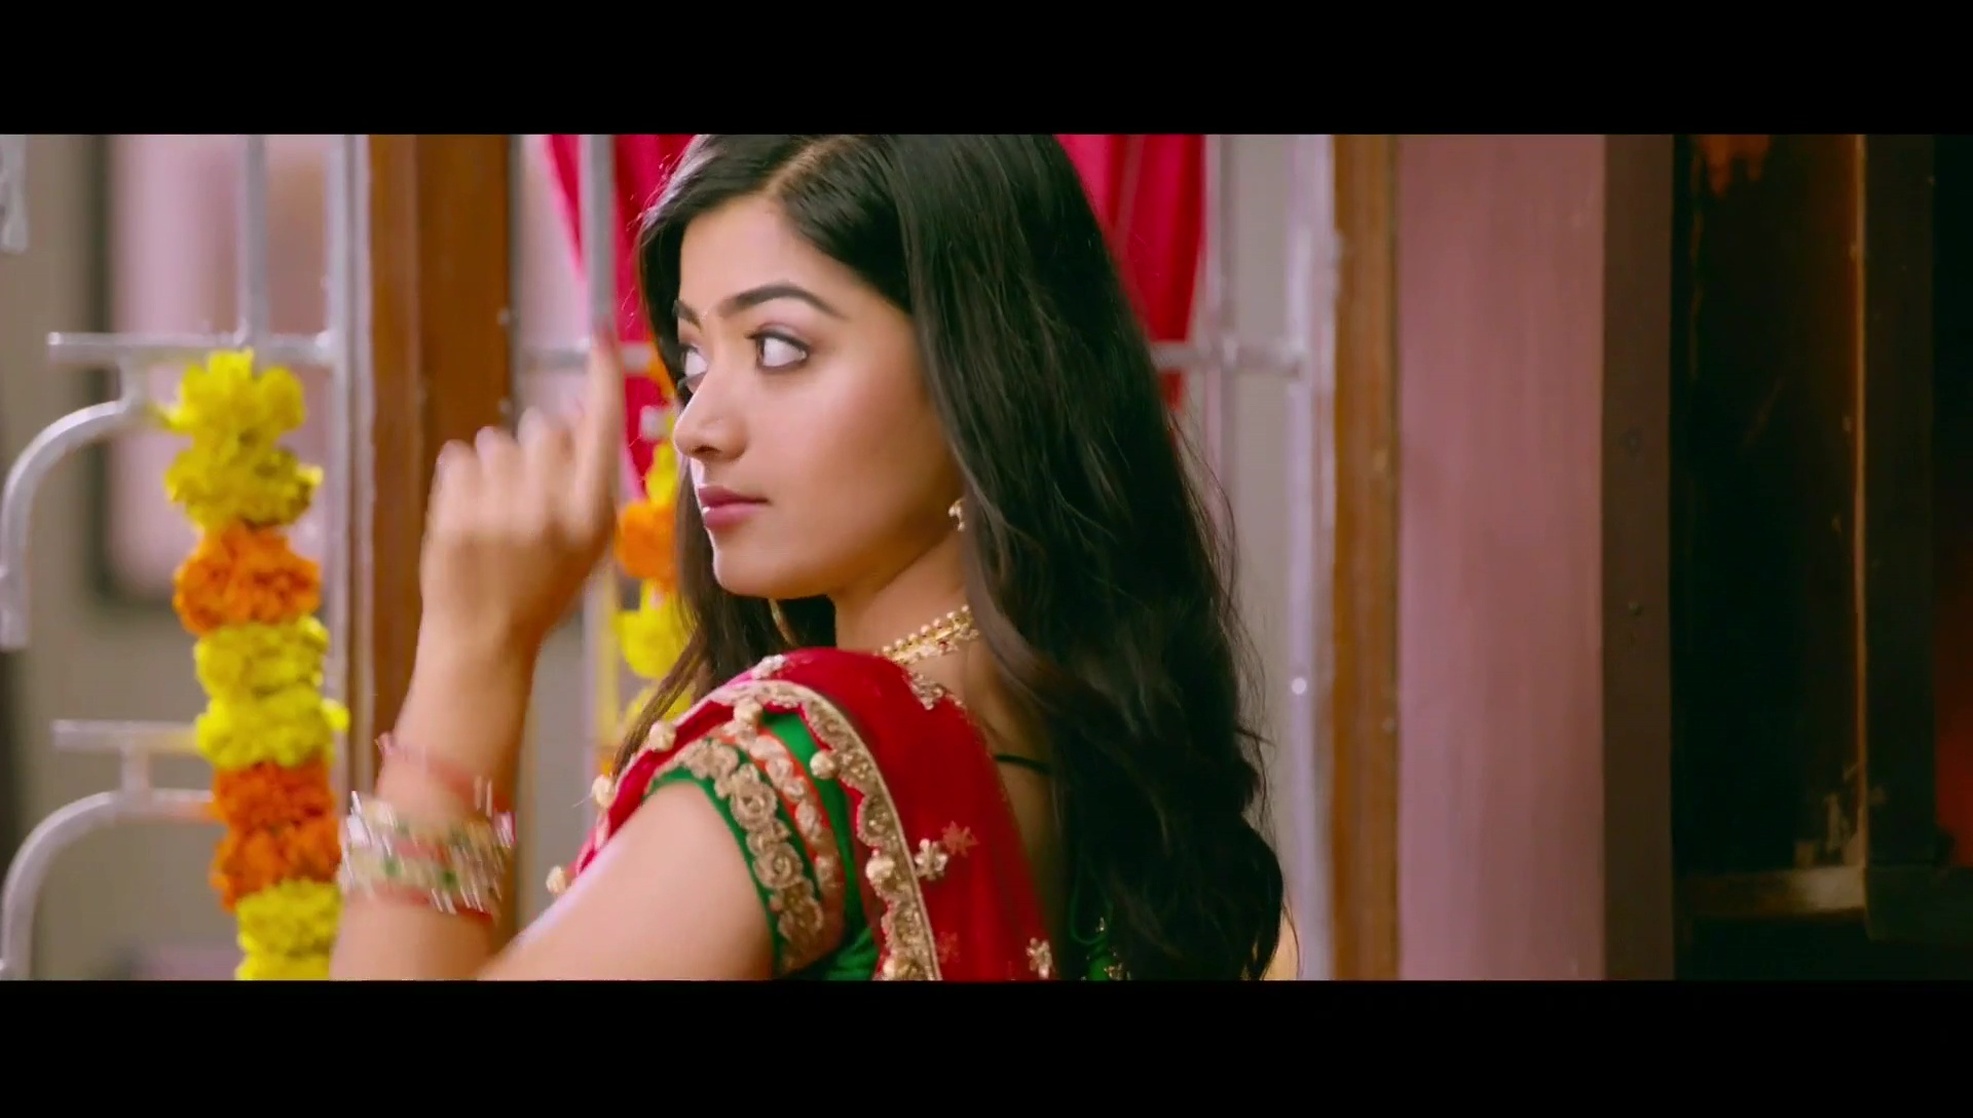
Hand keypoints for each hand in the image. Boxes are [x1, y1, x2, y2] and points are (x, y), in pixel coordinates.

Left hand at [418, 328, 625, 658]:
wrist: (485, 640)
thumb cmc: (544, 588)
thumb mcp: (588, 543)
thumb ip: (587, 479)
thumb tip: (573, 411)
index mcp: (591, 515)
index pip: (602, 429)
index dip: (601, 380)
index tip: (600, 338)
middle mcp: (548, 509)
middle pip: (544, 427)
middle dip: (538, 444)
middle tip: (531, 486)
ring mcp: (498, 513)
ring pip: (497, 441)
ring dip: (497, 464)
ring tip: (497, 509)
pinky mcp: (453, 515)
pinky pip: (460, 459)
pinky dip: (462, 478)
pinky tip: (471, 513)